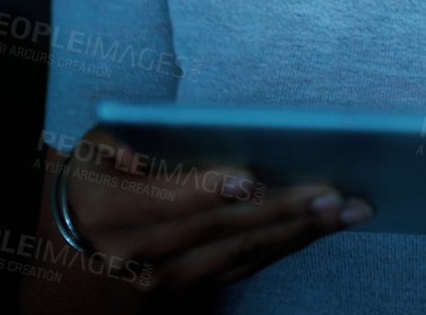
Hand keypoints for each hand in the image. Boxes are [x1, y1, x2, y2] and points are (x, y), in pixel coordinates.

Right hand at [59, 125, 373, 294]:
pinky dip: (289, 243)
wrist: (77, 241)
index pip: (164, 201)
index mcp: (111, 209)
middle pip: (216, 230)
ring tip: (348, 209)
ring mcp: (168, 276)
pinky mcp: (194, 286)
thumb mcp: (96, 146)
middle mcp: (139, 252)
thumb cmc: (100, 172)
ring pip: (240, 252)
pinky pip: (247, 264)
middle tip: (330, 192)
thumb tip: (140, 152)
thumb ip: (122, 140)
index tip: (250, 177)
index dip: (206, 190)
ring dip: (298, 231)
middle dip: (277, 210)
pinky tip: (327, 224)